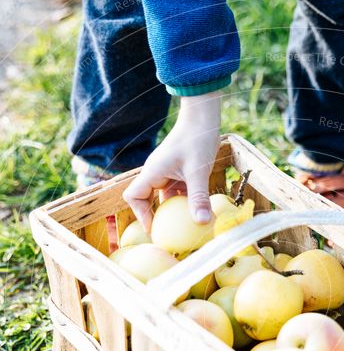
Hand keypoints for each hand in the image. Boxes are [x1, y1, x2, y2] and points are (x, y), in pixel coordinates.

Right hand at [123, 91, 221, 231]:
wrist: (203, 116)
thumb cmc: (197, 139)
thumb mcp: (198, 171)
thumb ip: (199, 197)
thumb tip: (203, 222)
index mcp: (152, 172)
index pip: (133, 196)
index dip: (140, 214)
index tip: (155, 228)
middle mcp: (156, 173)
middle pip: (146, 199)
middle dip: (156, 217)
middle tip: (169, 234)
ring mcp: (168, 172)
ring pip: (164, 197)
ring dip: (173, 210)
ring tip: (184, 227)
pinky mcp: (180, 171)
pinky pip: (178, 191)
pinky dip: (185, 201)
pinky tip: (199, 211)